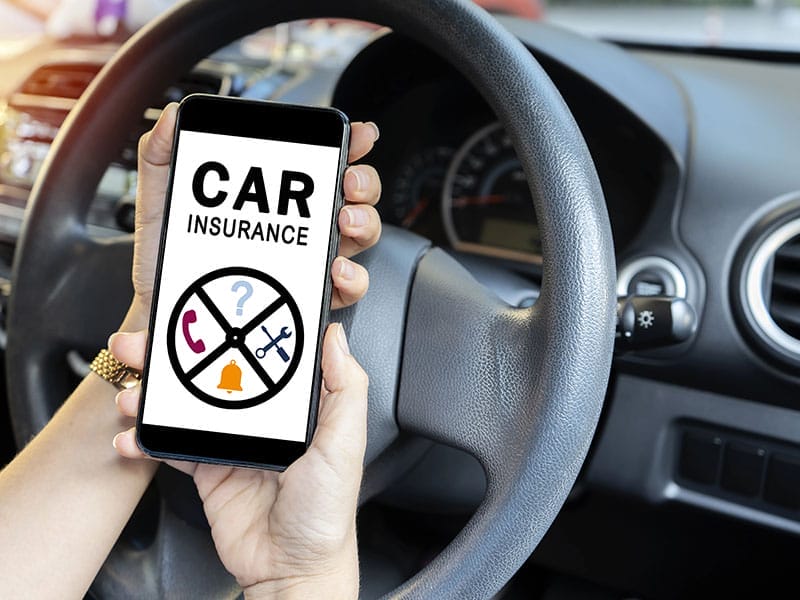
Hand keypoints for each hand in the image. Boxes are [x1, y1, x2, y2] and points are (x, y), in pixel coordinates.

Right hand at [111, 324, 366, 597]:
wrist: (291, 569)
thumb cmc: (326, 512)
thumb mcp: (345, 444)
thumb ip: (345, 388)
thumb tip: (336, 337)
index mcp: (297, 405)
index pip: (265, 354)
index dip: (238, 329)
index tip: (209, 309)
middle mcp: (263, 417)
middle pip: (215, 373)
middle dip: (177, 356)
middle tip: (147, 344)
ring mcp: (233, 441)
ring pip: (186, 405)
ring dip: (154, 394)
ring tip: (133, 394)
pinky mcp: (209, 469)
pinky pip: (172, 446)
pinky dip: (146, 439)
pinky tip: (130, 436)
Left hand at [123, 102, 381, 329]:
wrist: (162, 311)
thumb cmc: (168, 257)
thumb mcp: (161, 199)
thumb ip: (161, 153)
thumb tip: (173, 116)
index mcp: (275, 199)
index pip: (322, 164)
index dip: (349, 144)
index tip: (358, 134)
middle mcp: (300, 227)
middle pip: (355, 197)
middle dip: (363, 183)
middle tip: (347, 182)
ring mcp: (309, 262)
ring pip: (360, 237)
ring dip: (363, 224)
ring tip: (343, 222)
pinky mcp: (308, 300)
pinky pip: (347, 290)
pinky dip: (352, 279)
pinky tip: (335, 273)